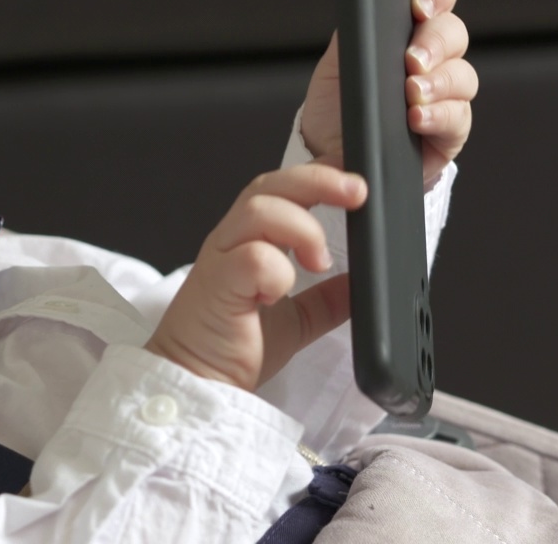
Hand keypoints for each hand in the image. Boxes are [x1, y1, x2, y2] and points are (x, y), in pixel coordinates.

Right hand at [144, 163, 366, 389]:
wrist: (195, 381)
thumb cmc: (228, 347)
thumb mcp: (294, 320)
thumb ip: (326, 299)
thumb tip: (361, 285)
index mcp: (248, 241)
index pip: (281, 189)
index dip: (319, 177)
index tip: (356, 184)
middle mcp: (232, 241)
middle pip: (269, 186)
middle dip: (318, 181)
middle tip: (356, 193)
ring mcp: (221, 259)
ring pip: (259, 210)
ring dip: (301, 228)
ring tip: (318, 262)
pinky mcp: (218, 284)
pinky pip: (251, 257)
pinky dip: (277, 270)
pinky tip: (279, 292)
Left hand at [301, 0, 477, 183]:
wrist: (336, 155)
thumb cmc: (338, 106)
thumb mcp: (336, 67)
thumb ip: (352, 38)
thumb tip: (363, 13)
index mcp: (407, 32)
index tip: (418, 6)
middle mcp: (434, 58)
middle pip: (453, 34)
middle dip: (434, 43)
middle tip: (411, 59)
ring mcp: (447, 93)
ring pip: (463, 75)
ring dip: (438, 82)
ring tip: (412, 92)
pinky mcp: (451, 130)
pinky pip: (458, 117)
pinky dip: (438, 115)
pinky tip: (417, 118)